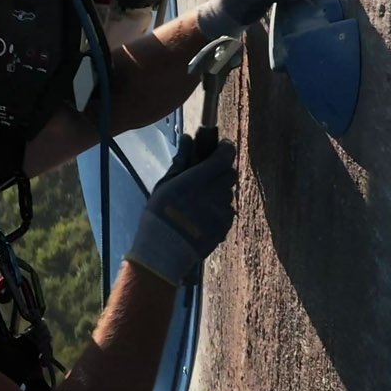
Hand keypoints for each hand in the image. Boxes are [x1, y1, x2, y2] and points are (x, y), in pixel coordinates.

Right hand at [125, 140, 238, 286]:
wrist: (164, 250)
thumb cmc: (159, 214)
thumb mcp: (165, 184)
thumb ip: (181, 161)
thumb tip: (188, 139)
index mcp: (200, 178)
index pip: (225, 155)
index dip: (225, 149)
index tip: (220, 148)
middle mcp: (216, 192)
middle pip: (230, 174)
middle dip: (221, 171)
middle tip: (207, 177)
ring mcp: (223, 211)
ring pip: (228, 194)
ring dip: (219, 193)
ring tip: (200, 202)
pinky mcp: (225, 227)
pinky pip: (228, 212)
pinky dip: (219, 211)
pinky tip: (203, 218)